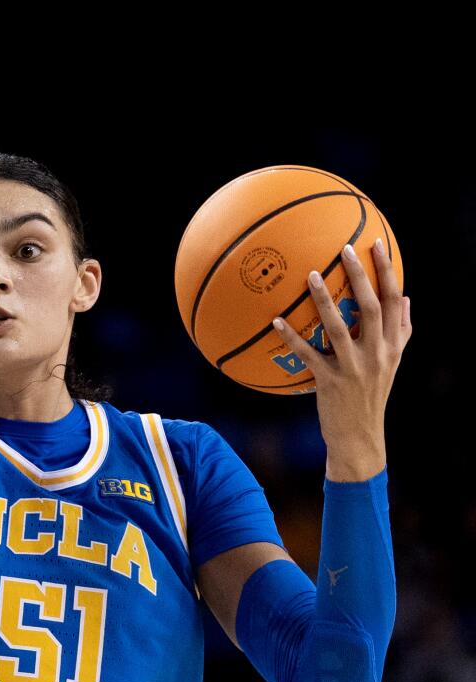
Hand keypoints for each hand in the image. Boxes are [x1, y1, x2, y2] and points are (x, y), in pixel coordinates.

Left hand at [271, 239, 411, 480]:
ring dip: (324, 300)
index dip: (387, 272)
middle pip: (373, 307)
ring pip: (340, 327)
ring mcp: (355, 368)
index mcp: (394, 345)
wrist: (360, 436)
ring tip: (310, 275)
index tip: (375, 245)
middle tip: (344, 248)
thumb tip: (406, 297)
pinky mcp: (331, 382)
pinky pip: (309, 355)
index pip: (395, 301)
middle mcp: (379, 353)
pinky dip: (292, 337)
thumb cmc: (372, 393)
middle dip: (361, 276)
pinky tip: (276, 321)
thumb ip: (402, 331)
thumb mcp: (394, 362)